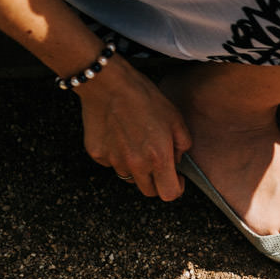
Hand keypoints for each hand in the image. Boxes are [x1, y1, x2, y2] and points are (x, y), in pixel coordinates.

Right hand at [77, 57, 191, 199]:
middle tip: (157, 163)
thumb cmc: (144, 98)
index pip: (169, 194)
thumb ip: (182, 146)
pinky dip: (117, 156)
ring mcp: (114, 161)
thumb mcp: (176, 119)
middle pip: (148, 191)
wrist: (108, 84)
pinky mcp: (97, 154)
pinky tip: (119, 135)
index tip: (176, 178)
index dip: (175, 188)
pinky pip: (111, 163)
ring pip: (129, 177)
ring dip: (136, 167)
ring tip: (136, 142)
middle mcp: (135, 165)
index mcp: (158, 158)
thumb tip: (176, 160)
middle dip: (156, 181)